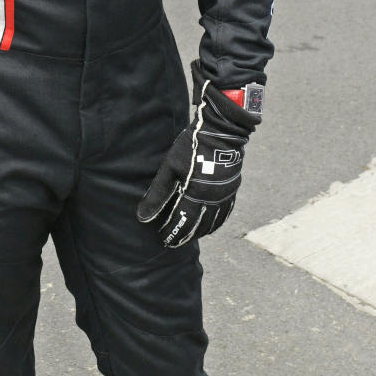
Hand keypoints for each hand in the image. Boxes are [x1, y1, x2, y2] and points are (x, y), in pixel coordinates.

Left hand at [137, 71, 256, 248]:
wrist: (220, 132)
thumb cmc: (191, 147)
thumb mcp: (170, 169)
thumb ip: (158, 195)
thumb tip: (143, 217)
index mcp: (195, 194)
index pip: (182, 222)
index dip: (172, 232)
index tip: (164, 239)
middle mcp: (212, 199)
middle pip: (198, 226)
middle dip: (185, 236)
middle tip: (174, 243)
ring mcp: (225, 195)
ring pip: (214, 222)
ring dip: (201, 232)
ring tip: (190, 237)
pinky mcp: (232, 189)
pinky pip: (226, 212)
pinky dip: (217, 222)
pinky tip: (211, 225)